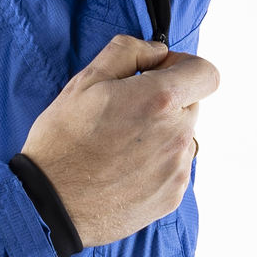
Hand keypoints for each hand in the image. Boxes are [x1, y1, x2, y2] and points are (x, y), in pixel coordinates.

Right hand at [19, 34, 218, 246]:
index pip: (206, 74)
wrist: (50, 206)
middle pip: (192, 105)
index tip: (161, 73)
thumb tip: (157, 50)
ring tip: (121, 145)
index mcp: (159, 100)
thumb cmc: (63, 141)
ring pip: (183, 137)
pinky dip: (157, 163)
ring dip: (163, 133)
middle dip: (167, 101)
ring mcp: (178, 169)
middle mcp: (177, 134)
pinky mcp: (173, 195)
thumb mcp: (85, 81)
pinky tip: (124, 169)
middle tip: (126, 112)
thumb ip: (128, 52)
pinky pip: (176, 167)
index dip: (186, 67)